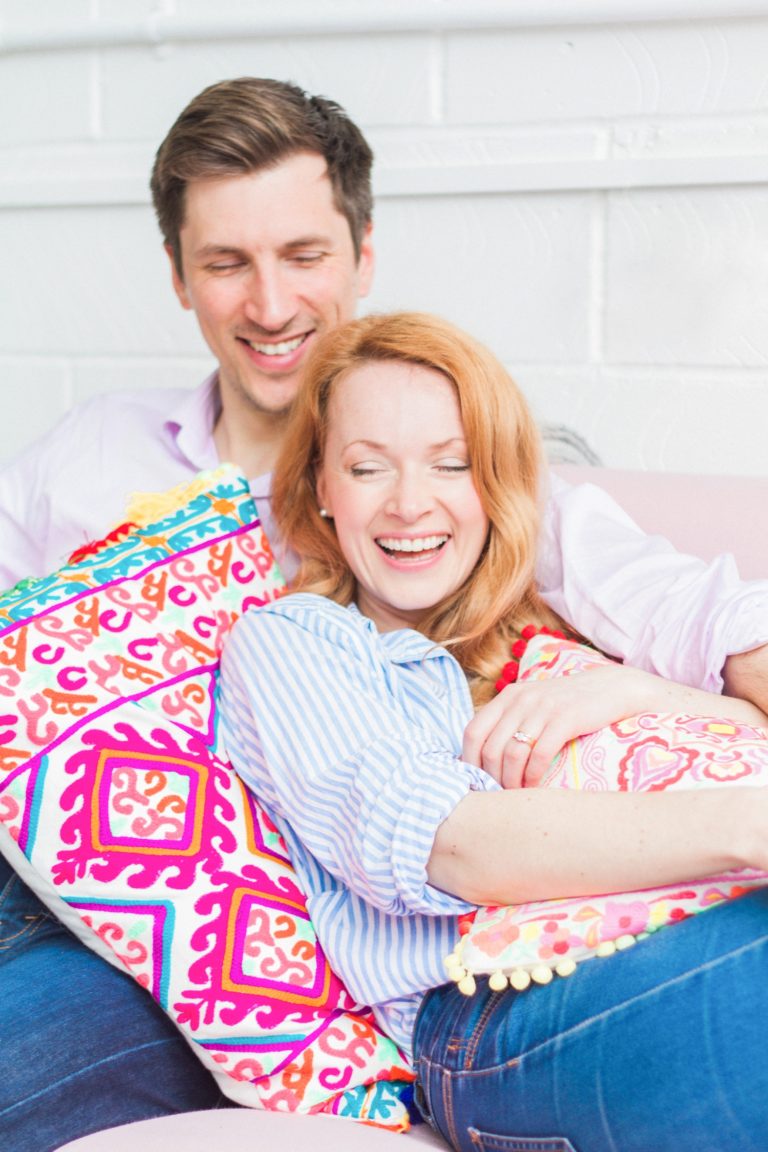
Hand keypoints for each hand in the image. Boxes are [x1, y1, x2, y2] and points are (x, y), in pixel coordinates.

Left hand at [462, 664, 656, 788]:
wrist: (611, 688)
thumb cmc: (568, 704)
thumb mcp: (532, 703)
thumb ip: (509, 721)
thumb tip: (483, 758)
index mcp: (508, 696)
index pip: (473, 731)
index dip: (469, 761)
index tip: (475, 781)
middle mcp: (521, 699)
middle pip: (491, 747)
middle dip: (491, 778)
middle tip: (499, 794)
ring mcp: (543, 708)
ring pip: (513, 754)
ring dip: (511, 781)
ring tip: (516, 795)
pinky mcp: (566, 718)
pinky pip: (540, 754)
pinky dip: (533, 776)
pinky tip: (535, 787)